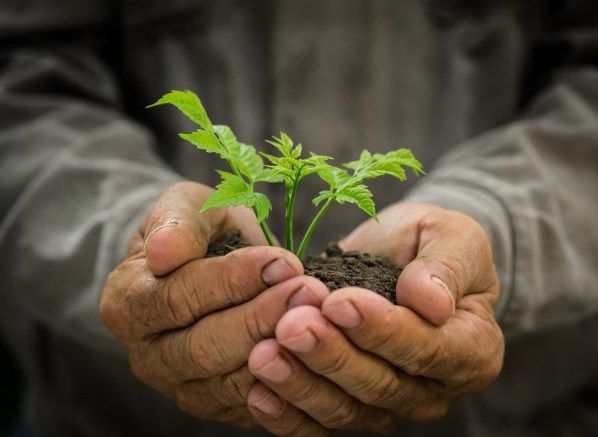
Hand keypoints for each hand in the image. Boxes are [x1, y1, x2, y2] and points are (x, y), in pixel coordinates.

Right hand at [100, 181, 328, 427]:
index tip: (283, 262)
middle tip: (310, 291)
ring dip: (281, 351)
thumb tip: (163, 252)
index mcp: (128, 302)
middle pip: (205, 348)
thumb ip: (177, 222)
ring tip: (319, 317)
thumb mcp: (186, 207)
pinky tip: (315, 354)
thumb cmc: (201, 232)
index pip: (178, 297)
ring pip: (231, 383)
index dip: (233, 281)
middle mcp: (148, 356)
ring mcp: (181, 388)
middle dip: (262, 318)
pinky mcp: (217, 406)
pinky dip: (287, 384)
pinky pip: (253, 406)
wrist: (212, 266)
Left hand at [246, 202, 504, 433]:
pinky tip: (258, 392)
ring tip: (265, 355)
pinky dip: (289, 413)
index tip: (339, 302)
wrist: (404, 253)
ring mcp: (391, 402)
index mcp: (471, 347)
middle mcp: (433, 386)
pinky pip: (321, 421)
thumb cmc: (432, 242)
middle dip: (331, 355)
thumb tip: (431, 302)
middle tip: (291, 326)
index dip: (381, 330)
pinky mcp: (352, 403)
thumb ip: (446, 267)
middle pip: (381, 385)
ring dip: (302, 384)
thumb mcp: (453, 236)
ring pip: (346, 409)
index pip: (427, 349)